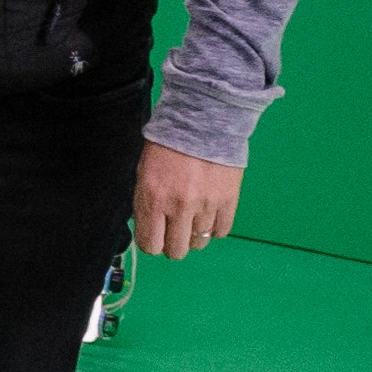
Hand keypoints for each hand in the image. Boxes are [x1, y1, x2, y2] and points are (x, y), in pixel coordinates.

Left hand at [132, 138, 242, 260]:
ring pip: (199, 243)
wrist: (202, 121)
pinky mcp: (228, 201)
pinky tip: (208, 215)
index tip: (155, 237)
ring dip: (193, 235)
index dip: (151, 244)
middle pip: (176, 251)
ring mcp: (206, 206)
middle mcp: (179, 207)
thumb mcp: (144, 174)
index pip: (150, 245)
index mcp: (153, 200)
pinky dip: (213, 228)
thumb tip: (150, 230)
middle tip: (174, 230)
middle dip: (172, 244)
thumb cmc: (169, 145)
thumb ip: (145, 204)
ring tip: (192, 218)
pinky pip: (221, 231)